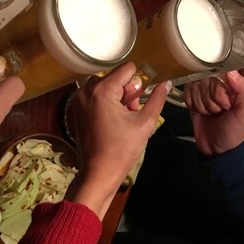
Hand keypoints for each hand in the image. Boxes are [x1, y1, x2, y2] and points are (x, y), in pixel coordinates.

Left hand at [72, 62, 167, 218]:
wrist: (98, 173)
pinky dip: (107, 101)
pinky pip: (97, 93)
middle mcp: (87, 89)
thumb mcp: (145, 123)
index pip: (127, 69)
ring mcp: (79, 98)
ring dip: (118, 96)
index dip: (137, 85)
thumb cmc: (122, 150)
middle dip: (127, 92)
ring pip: (107, 84)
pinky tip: (111, 120)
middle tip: (128, 115)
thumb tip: (166, 83)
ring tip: (121, 118)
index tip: (135, 105)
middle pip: (116, 76)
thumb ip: (157, 99)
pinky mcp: (76, 106)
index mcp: (102, 90)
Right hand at [184, 70, 243, 156]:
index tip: (226, 106)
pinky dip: (192, 103)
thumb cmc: (235, 129)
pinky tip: (200, 111)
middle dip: (210, 101)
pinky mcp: (192, 94)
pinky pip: (186, 91)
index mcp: (233, 82)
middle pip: (205, 81)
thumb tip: (230, 71)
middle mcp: (218, 82)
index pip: (219, 74)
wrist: (218, 148)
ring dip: (202, 104)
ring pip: (195, 86)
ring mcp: (204, 87)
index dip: (219, 92)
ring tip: (211, 113)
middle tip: (219, 112)